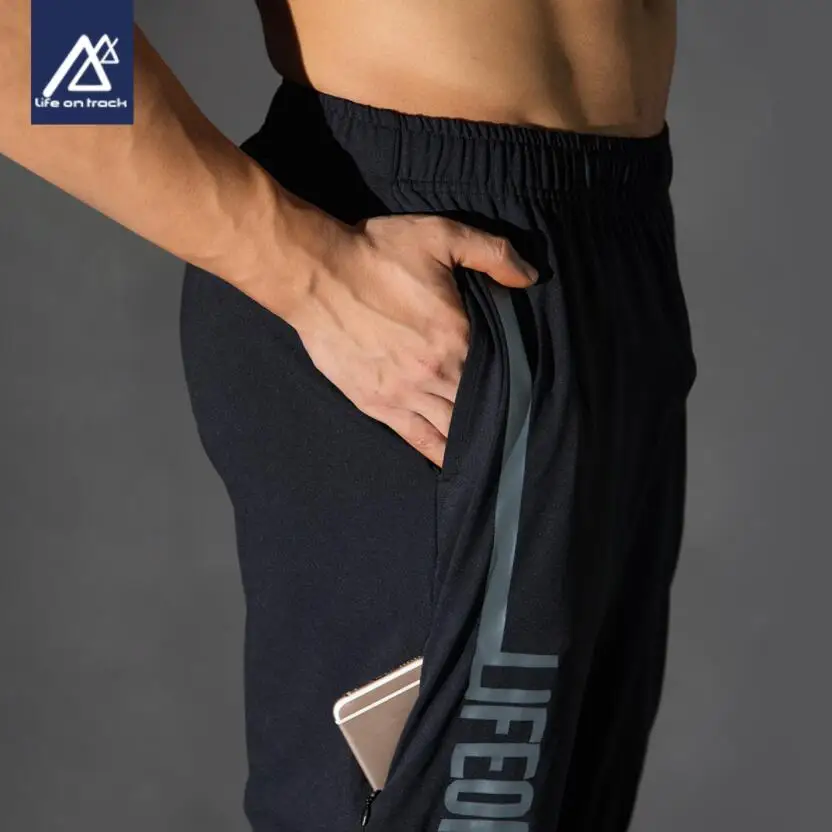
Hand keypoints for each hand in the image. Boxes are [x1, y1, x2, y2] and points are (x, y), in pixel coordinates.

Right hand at [263, 214, 536, 468]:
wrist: (316, 274)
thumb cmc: (377, 253)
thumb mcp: (440, 235)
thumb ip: (491, 253)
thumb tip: (530, 277)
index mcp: (457, 338)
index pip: (501, 374)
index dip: (517, 386)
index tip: (532, 395)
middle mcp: (434, 373)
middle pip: (478, 408)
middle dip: (499, 418)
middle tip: (518, 429)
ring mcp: (404, 393)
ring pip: (451, 429)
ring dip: (472, 441)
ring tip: (492, 451)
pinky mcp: (376, 403)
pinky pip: (417, 438)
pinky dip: (438, 453)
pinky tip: (454, 465)